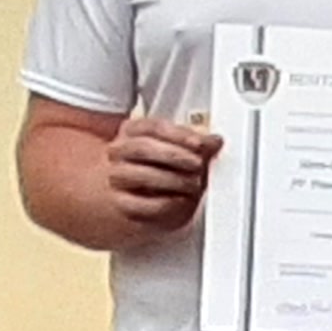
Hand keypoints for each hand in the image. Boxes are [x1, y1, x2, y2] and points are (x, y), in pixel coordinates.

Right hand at [107, 116, 220, 234]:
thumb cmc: (152, 168)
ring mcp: (117, 177)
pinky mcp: (121, 203)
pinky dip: (165, 203)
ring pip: (141, 175)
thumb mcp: (172, 150)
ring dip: (173, 180)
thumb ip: (193, 145)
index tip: (199, 143)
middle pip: (143, 148)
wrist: (124, 196)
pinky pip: (141, 204)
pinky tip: (180, 200)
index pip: (152, 127)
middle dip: (175, 156)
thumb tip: (214, 142)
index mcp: (132, 131)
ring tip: (193, 184)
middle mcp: (119, 152)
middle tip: (198, 164)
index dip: (178, 134)